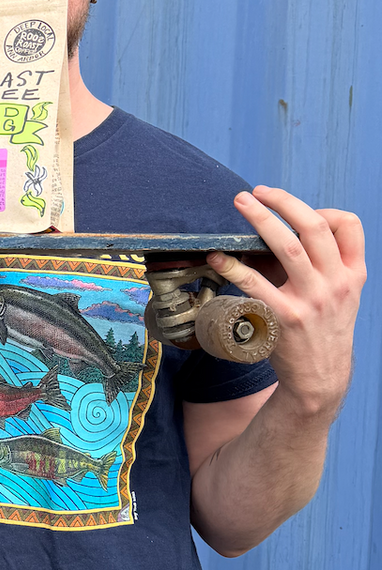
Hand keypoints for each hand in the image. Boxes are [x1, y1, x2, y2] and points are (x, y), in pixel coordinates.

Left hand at [207, 187, 365, 418]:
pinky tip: (217, 256)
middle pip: (314, 228)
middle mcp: (336, 284)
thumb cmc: (321, 328)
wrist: (320, 377)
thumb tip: (273, 229)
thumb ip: (316, 263)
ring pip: (286, 246)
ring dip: (260, 219)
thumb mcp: (336, 294)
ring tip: (239, 204)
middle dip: (283, 202)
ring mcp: (311, 301)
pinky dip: (233, 266)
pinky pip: (254, 283)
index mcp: (352, 274)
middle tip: (256, 192)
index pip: (349, 226)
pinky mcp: (283, 317)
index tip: (296, 210)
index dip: (323, 209)